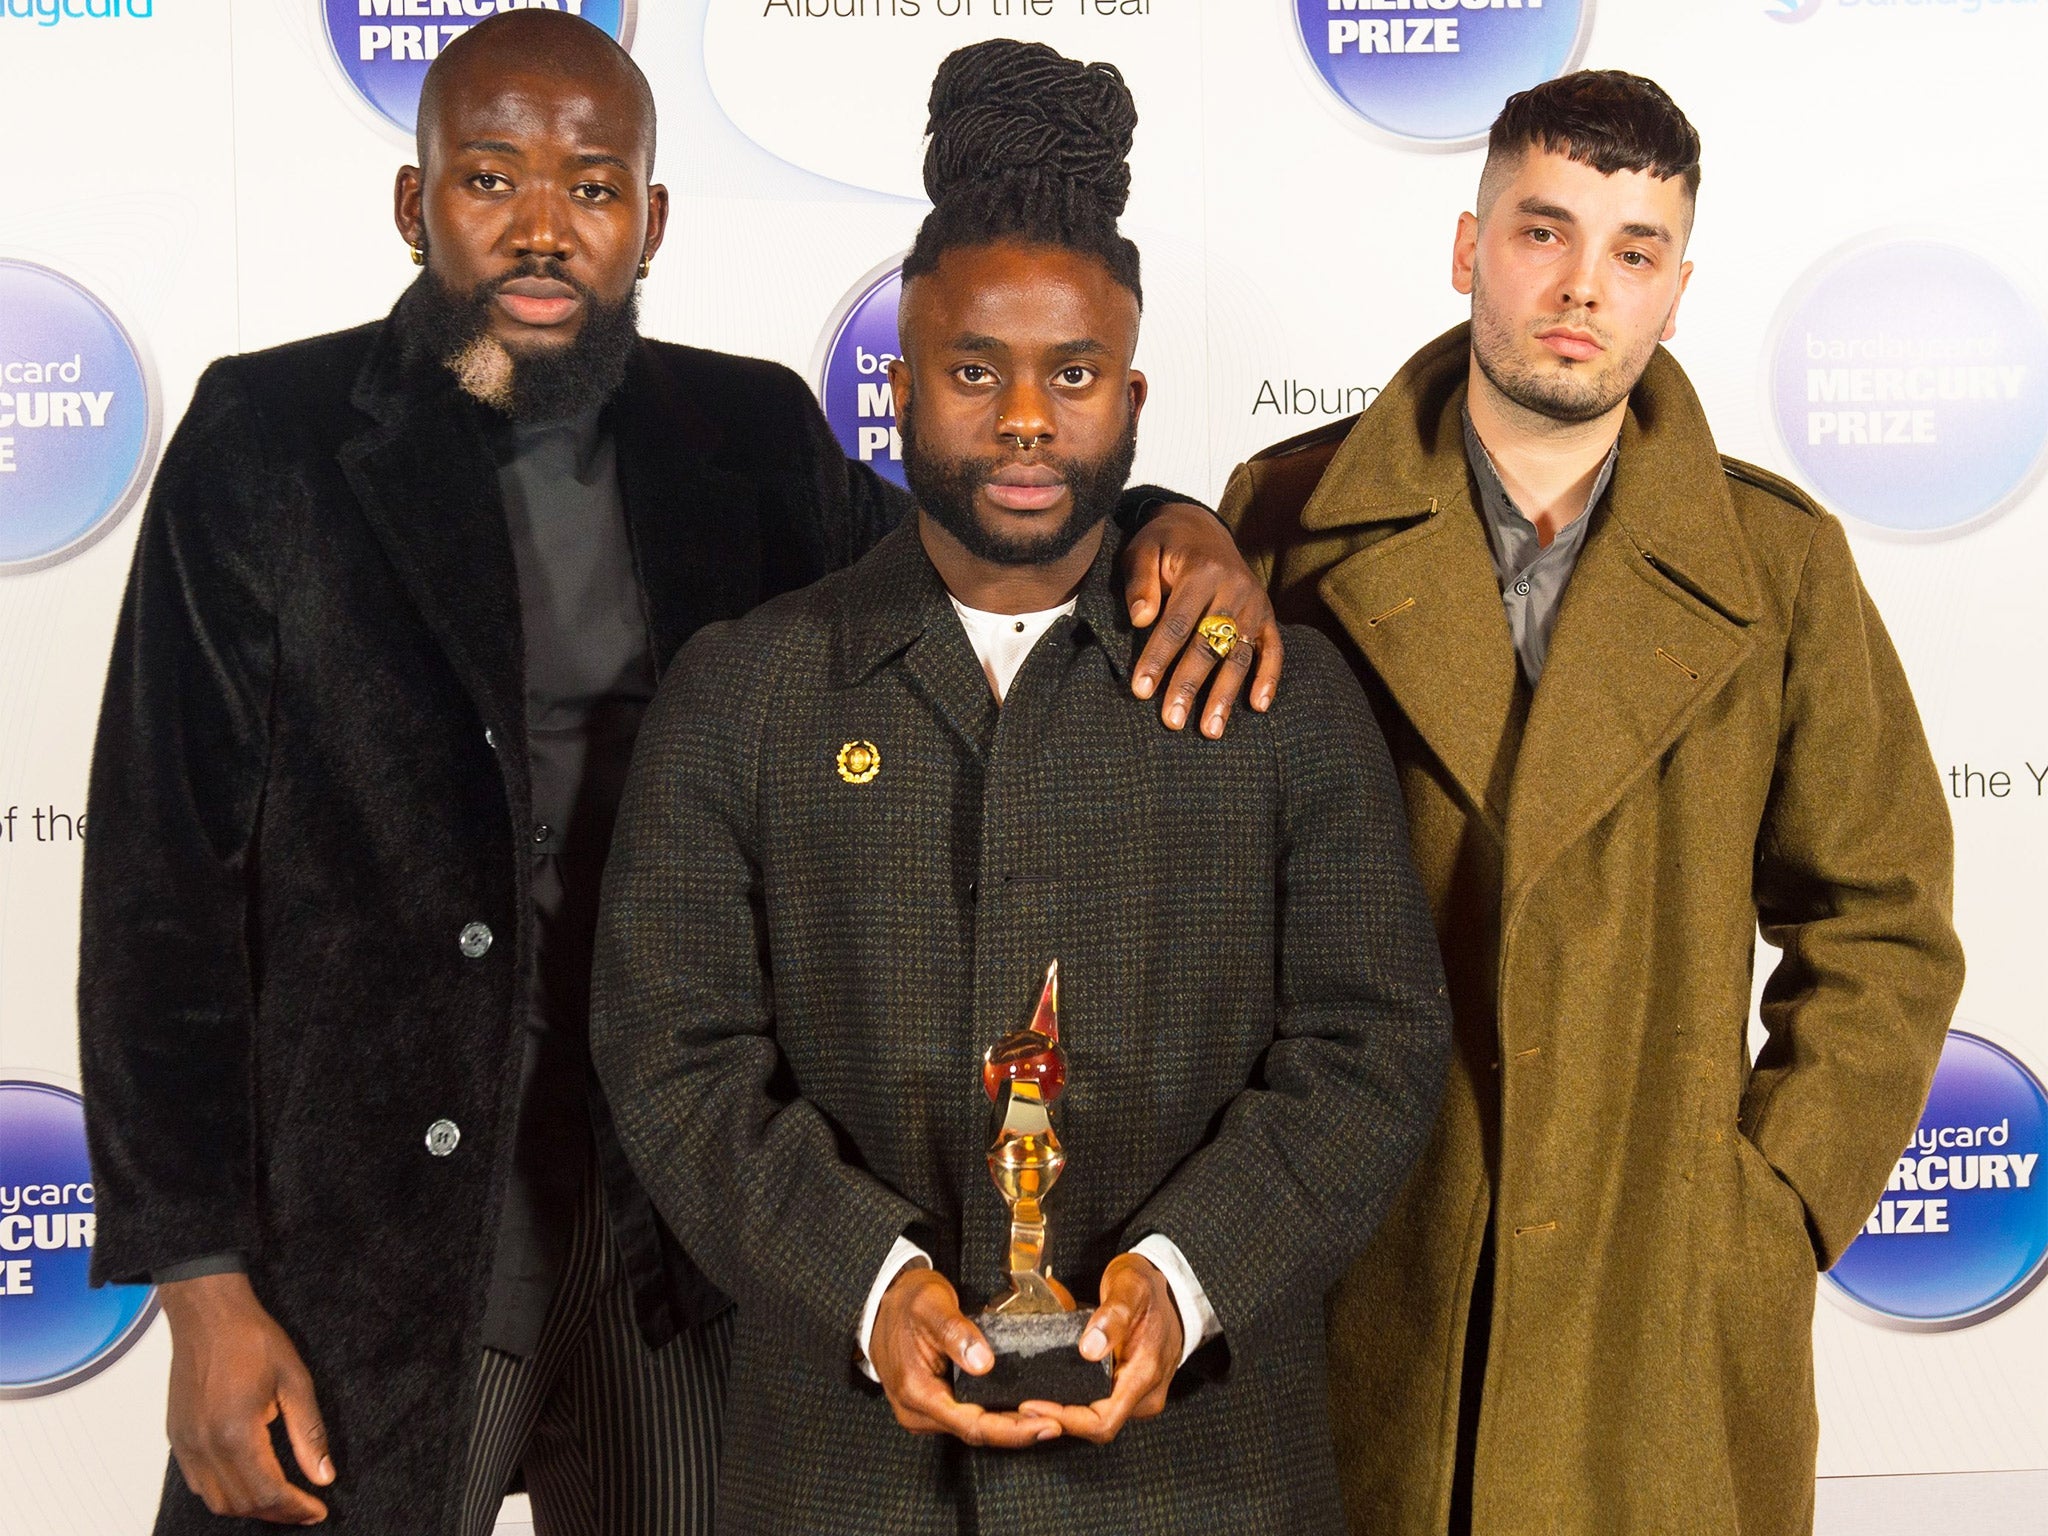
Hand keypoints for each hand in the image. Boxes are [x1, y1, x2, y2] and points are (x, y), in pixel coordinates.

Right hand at [159, 1272, 334, 1524]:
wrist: (208, 1314)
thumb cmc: (251, 1338)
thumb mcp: (295, 1381)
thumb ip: (309, 1433)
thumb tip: (324, 1475)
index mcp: (236, 1433)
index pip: (268, 1492)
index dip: (296, 1508)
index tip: (318, 1510)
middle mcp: (205, 1446)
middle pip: (241, 1503)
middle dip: (277, 1513)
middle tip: (306, 1508)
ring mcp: (185, 1444)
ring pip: (217, 1499)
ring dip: (250, 1506)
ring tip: (282, 1500)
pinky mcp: (177, 1438)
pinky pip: (199, 1483)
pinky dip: (225, 1493)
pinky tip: (250, 1481)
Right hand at [869, 1265, 1060, 1448]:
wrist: (881, 1304)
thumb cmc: (906, 1303)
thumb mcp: (931, 1304)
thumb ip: (955, 1332)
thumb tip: (983, 1362)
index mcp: (916, 1391)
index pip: (972, 1425)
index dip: (1012, 1430)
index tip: (1047, 1425)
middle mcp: (917, 1411)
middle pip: (975, 1433)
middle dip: (1016, 1431)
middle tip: (1056, 1423)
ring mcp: (922, 1412)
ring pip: (972, 1428)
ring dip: (1007, 1426)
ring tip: (1046, 1418)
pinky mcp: (930, 1405)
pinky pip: (966, 1417)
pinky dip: (993, 1416)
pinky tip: (1019, 1408)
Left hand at [1020, 1252, 1181, 1444]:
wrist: (1173, 1288)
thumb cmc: (1150, 1288)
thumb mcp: (1130, 1288)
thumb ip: (1112, 1316)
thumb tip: (1090, 1348)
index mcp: (1145, 1374)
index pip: (1103, 1421)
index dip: (1066, 1421)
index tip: (1033, 1406)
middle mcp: (1146, 1394)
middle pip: (1098, 1425)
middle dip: (1059, 1419)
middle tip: (1024, 1404)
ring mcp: (1141, 1395)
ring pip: (1099, 1419)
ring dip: (1066, 1414)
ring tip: (1032, 1399)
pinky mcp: (1133, 1390)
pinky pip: (1102, 1407)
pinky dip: (1077, 1404)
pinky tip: (1053, 1392)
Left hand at [1123, 503, 1283, 737]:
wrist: (1200, 527)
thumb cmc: (1164, 545)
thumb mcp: (1142, 550)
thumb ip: (1139, 582)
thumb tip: (1140, 619)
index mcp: (1201, 572)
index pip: (1177, 623)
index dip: (1158, 658)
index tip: (1141, 691)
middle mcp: (1234, 588)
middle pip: (1209, 645)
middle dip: (1189, 686)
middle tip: (1171, 721)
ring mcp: (1255, 603)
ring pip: (1240, 654)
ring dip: (1225, 695)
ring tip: (1210, 730)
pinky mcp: (1268, 614)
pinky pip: (1273, 650)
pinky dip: (1269, 678)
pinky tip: (1259, 707)